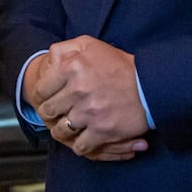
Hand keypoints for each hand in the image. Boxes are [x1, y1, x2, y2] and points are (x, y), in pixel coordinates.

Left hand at [24, 36, 149, 160]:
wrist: (151, 85)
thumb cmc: (119, 64)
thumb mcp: (89, 45)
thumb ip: (63, 49)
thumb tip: (47, 61)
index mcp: (71, 67)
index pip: (41, 89)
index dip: (42, 96)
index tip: (47, 99)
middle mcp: (78, 90)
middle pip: (48, 111)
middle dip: (51, 113)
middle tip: (57, 113)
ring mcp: (89, 112)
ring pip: (60, 130)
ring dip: (63, 130)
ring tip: (68, 127)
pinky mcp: (102, 131)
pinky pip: (80, 146)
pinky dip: (80, 145)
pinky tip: (83, 138)